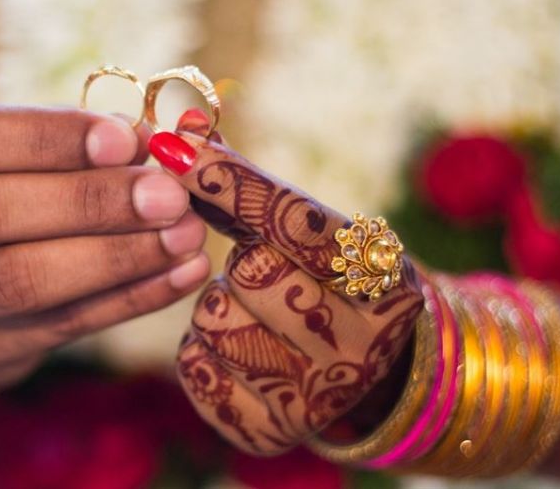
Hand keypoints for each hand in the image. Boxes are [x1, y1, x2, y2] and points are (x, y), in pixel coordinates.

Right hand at [0, 103, 209, 404]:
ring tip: (184, 235)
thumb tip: (150, 145)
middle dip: (88, 203)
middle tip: (167, 195)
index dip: (41, 139)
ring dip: (114, 258)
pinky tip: (178, 275)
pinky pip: (59, 327)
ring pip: (17, 282)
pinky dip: (128, 300)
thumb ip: (60, 142)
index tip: (125, 139)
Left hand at [153, 110, 422, 454]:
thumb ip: (248, 186)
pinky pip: (197, 369)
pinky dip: (202, 351)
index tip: (173, 147)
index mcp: (386, 280)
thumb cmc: (328, 285)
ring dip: (217, 307)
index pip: (295, 219)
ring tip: (257, 315)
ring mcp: (321, 395)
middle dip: (241, 263)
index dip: (230, 181)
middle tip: (264, 273)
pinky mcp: (273, 429)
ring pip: (214, 320)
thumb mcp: (311, 234)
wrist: (367, 373)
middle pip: (251, 272)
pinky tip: (240, 351)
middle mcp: (364, 343)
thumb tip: (184, 130)